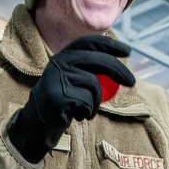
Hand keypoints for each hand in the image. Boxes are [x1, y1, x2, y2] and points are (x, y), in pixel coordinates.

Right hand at [7, 35, 134, 162]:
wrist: (37, 125)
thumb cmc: (60, 104)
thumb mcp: (71, 82)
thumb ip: (86, 71)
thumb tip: (118, 67)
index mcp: (62, 57)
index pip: (88, 43)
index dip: (109, 45)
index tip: (127, 52)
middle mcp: (59, 63)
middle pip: (97, 61)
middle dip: (119, 70)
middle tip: (132, 82)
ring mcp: (58, 79)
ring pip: (94, 86)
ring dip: (96, 102)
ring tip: (85, 110)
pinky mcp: (60, 96)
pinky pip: (87, 102)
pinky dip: (87, 112)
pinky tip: (76, 115)